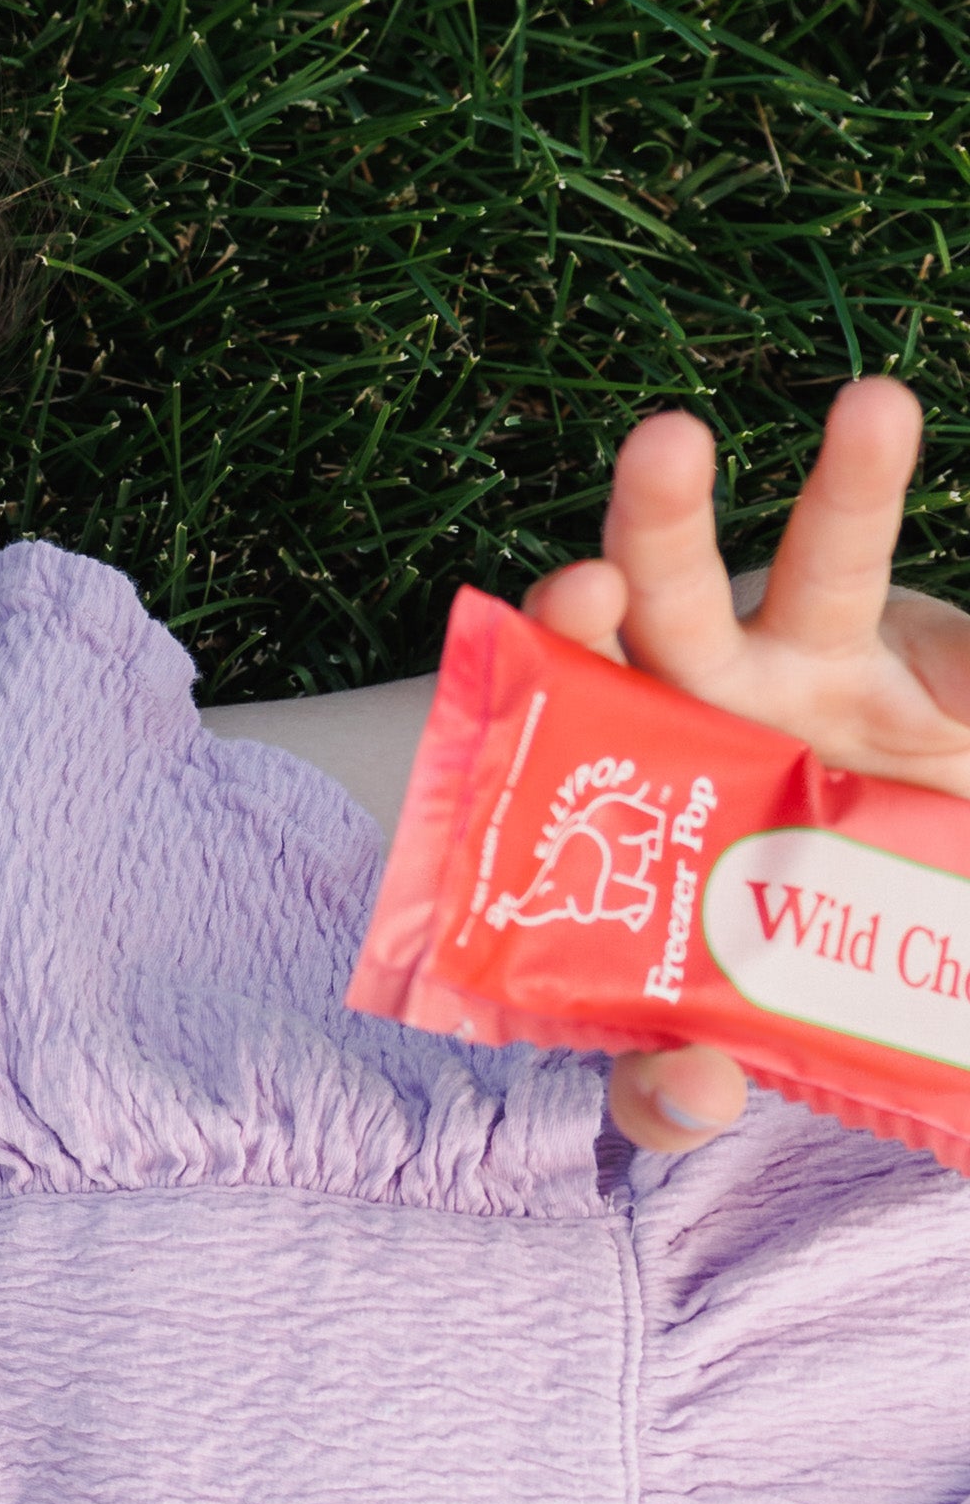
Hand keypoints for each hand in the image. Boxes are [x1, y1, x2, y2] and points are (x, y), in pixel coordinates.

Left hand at [531, 380, 969, 1154]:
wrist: (900, 946)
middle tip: (665, 448)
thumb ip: (678, 1082)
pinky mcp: (932, 660)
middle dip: (657, 522)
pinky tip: (966, 593)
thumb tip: (685, 1096)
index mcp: (637, 774)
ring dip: (851, 483)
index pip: (578, 690)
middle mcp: (717, 703)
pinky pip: (961, 647)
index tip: (575, 575)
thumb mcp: (717, 1051)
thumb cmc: (776, 968)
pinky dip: (962, 636)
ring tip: (877, 407)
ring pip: (825, 561)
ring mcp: (830, 671)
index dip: (572, 623)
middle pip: (668, 598)